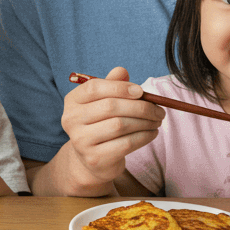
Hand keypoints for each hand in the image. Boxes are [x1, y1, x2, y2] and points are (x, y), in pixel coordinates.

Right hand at [55, 66, 163, 192]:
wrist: (94, 158)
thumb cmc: (102, 123)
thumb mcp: (103, 102)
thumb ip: (112, 85)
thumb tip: (122, 71)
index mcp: (72, 101)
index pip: (94, 88)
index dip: (120, 87)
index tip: (141, 91)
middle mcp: (71, 120)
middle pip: (110, 107)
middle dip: (140, 107)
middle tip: (158, 110)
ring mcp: (81, 141)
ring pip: (120, 125)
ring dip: (145, 122)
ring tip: (157, 120)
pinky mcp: (95, 158)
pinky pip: (126, 144)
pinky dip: (144, 137)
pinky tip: (151, 133)